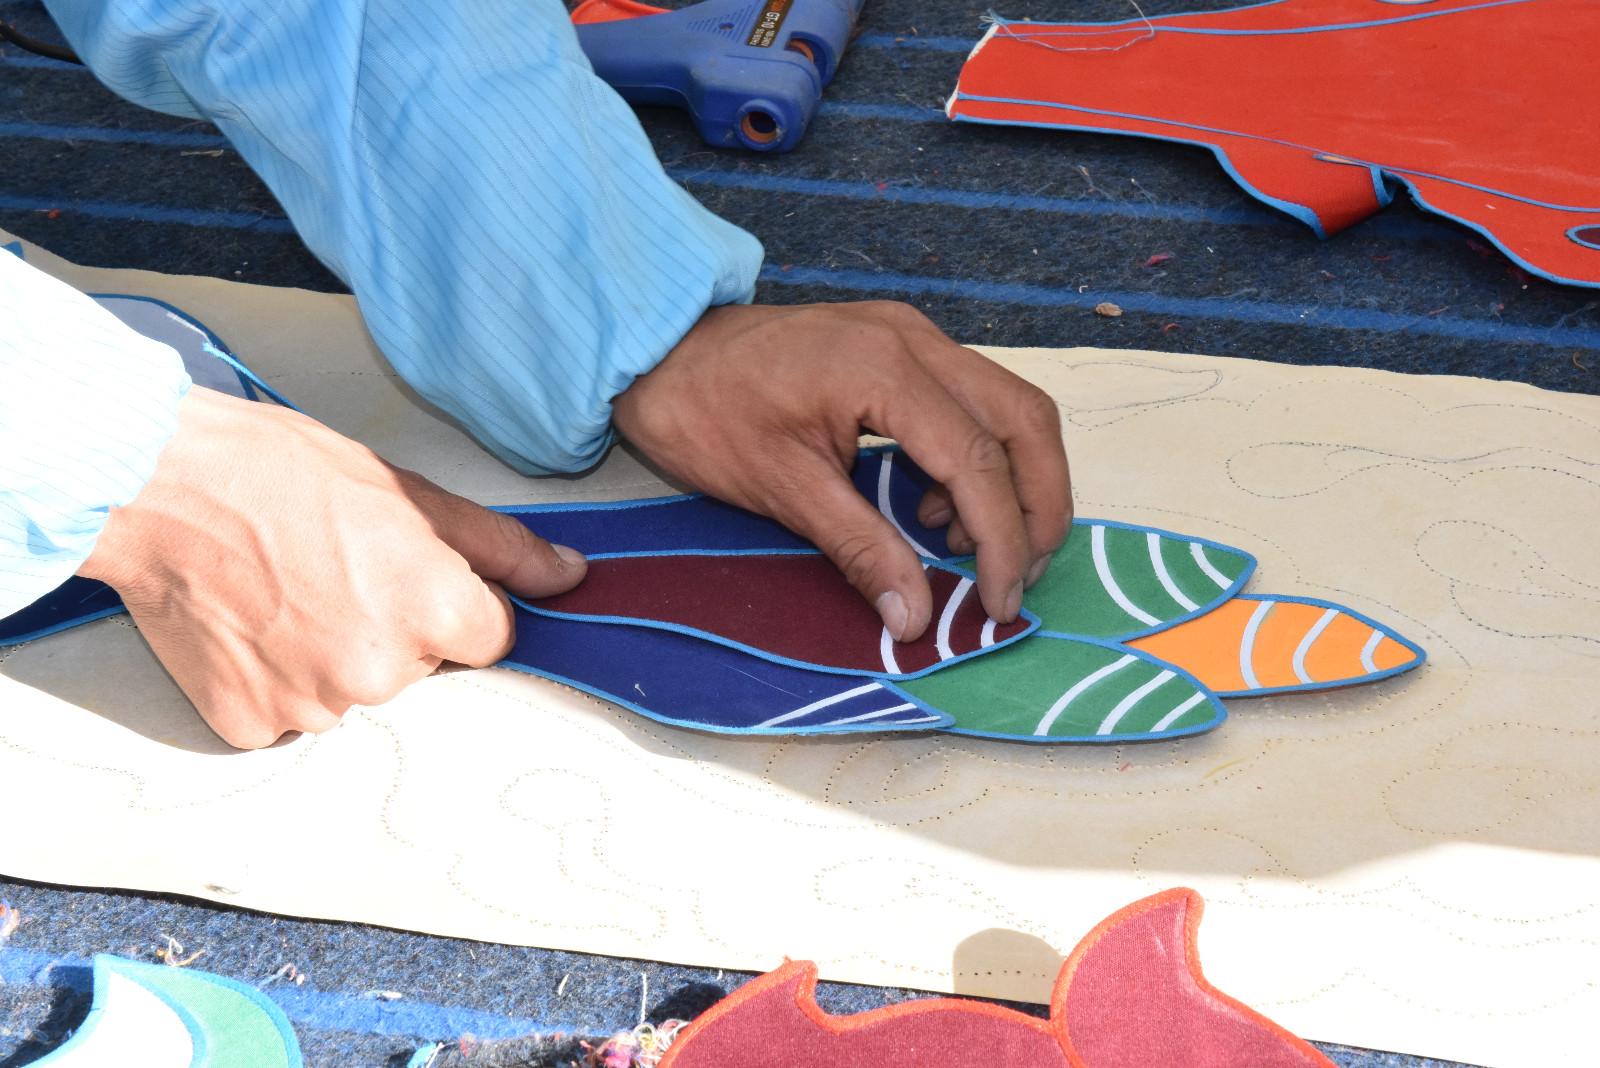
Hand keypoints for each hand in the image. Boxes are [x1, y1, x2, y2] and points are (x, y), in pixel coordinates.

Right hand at [81, 387, 586, 748]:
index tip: (408, 572)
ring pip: (354, 691)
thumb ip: (503, 548)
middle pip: (422, 667)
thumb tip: (569, 575)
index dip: (455, 601)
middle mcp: (383, 672)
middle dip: (394, 626)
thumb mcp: (412, 492)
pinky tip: (252, 624)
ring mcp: (314, 706)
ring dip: (332, 654)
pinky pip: (289, 712)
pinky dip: (275, 677)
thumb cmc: (283, 473)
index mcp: (435, 611)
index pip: (492, 638)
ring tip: (284, 590)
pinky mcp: (253, 725)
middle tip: (334, 569)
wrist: (160, 486)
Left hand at [612, 301, 1070, 641]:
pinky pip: (972, 400)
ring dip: (1013, 481)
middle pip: (1024, 420)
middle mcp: (916, 339)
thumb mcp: (783, 492)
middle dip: (1039, 505)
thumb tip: (915, 618)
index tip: (1000, 603)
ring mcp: (912, 335)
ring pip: (1008, 406)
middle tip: (1021, 574)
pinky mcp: (900, 345)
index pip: (979, 463)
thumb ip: (862, 550)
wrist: (654, 349)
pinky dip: (976, 459)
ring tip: (967, 546)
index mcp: (887, 369)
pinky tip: (930, 505)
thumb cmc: (705, 412)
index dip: (1004, 541)